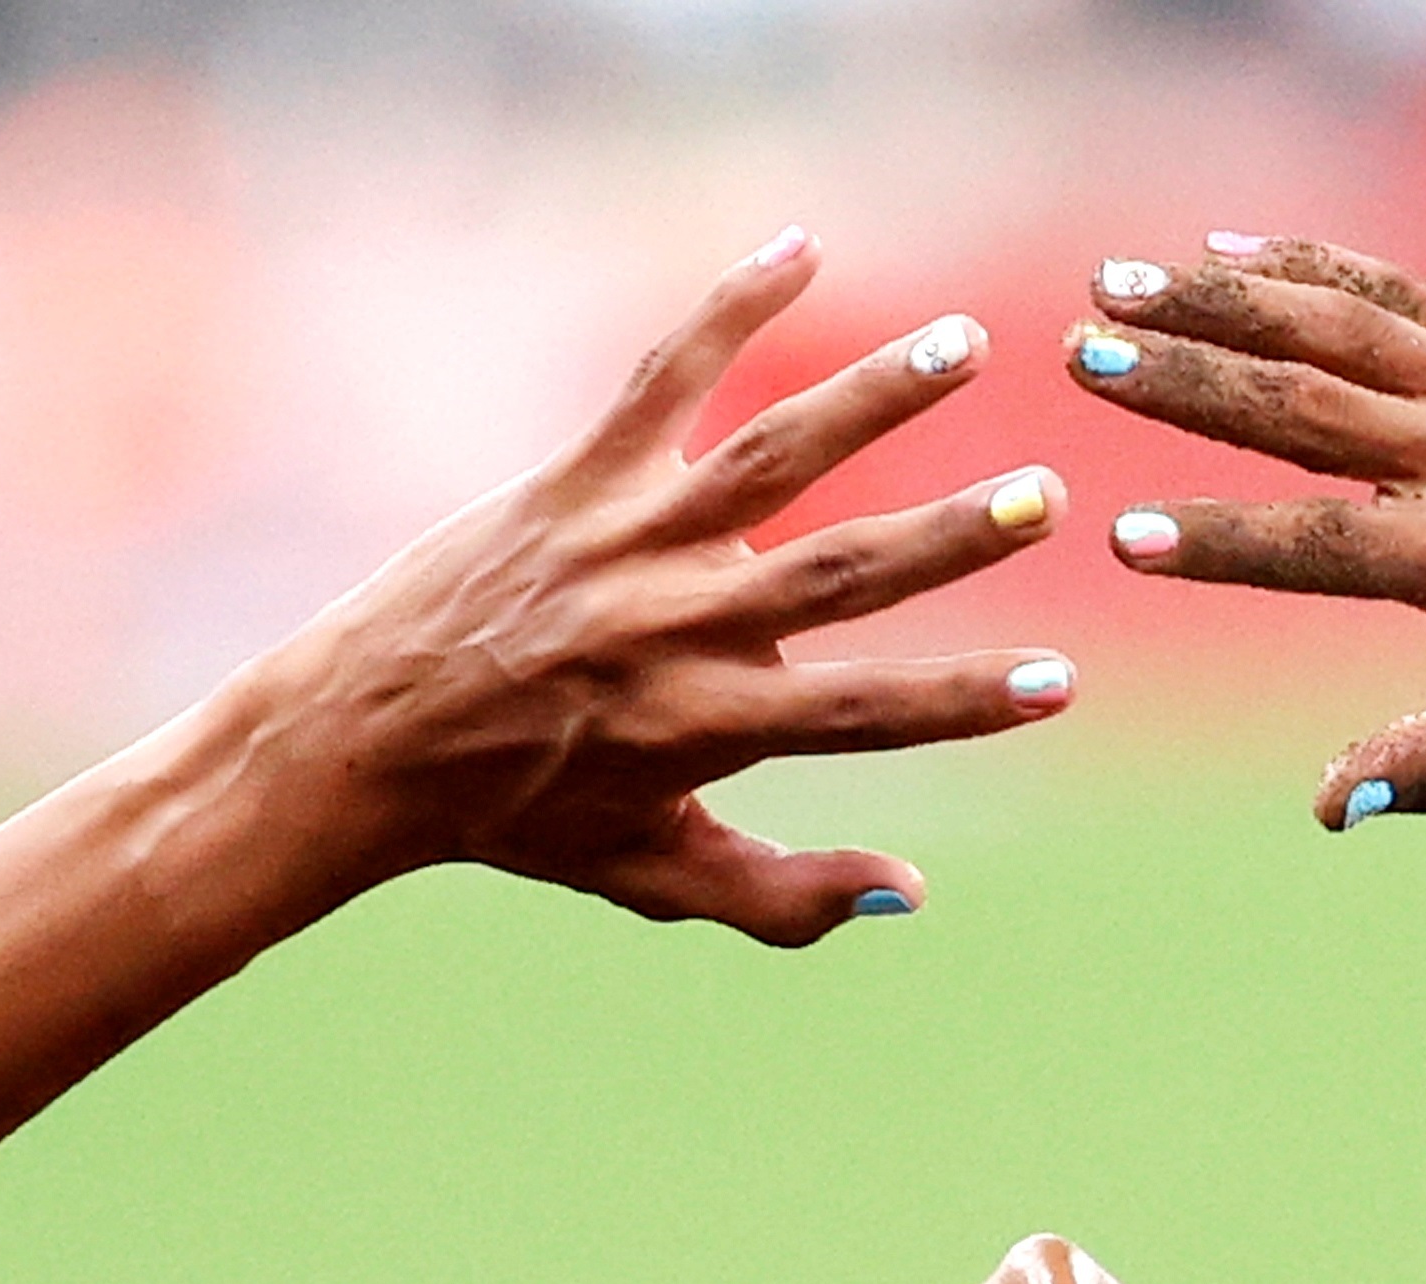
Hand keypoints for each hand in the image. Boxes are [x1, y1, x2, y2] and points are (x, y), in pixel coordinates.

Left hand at [265, 229, 1075, 944]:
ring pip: (772, 456)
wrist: (365, 737)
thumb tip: (911, 892)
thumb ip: (784, 896)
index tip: (1060, 684)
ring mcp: (627, 540)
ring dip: (873, 398)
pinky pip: (662, 376)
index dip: (966, 700)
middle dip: (952, 536)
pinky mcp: (577, 477)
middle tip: (1046, 493)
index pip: (866, 713)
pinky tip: (803, 246)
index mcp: (707, 726)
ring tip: (961, 346)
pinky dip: (730, 307)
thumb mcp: (654, 875)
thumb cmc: (519, 813)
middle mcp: (675, 627)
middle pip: (840, 574)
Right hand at [1063, 236, 1425, 826]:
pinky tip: (1231, 251)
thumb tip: (1330, 808)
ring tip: (1116, 287)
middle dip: (1183, 380)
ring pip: (1343, 331)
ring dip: (1221, 303)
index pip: (1315, 550)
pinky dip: (1316, 270)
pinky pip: (1408, 298)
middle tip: (1078, 355)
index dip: (1212, 544)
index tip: (1118, 539)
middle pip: (1307, 409)